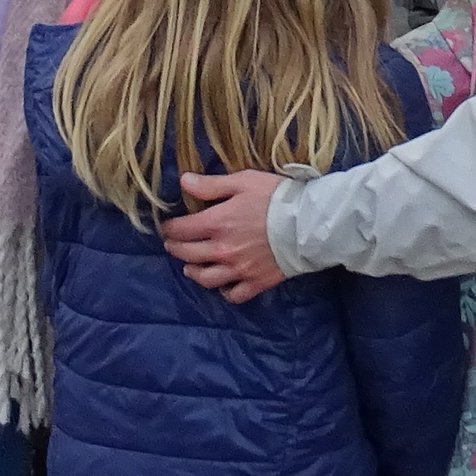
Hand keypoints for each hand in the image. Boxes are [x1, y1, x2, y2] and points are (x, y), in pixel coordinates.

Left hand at [162, 170, 286, 301]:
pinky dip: (225, 291)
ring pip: (205, 278)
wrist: (308, 223)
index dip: (170, 228)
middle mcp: (222, 250)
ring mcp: (238, 270)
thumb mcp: (243, 182)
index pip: (181, 229)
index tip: (168, 226)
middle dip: (176, 248)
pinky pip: (234, 295)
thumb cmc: (276, 197)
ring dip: (193, 272)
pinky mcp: (256, 282)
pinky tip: (223, 285)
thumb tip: (183, 181)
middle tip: (173, 244)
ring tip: (189, 267)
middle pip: (188, 254)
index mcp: (217, 223)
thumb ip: (211, 185)